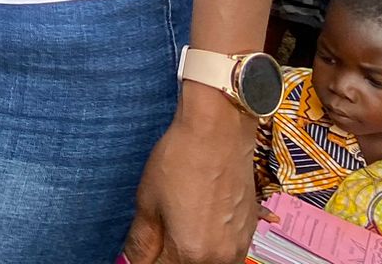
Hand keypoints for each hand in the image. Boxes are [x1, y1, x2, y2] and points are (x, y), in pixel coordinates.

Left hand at [121, 92, 259, 263]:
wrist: (218, 132)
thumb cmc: (181, 160)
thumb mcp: (148, 201)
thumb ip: (142, 241)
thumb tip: (132, 261)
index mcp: (192, 253)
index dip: (146, 261)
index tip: (139, 254)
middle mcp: (221, 257)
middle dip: (167, 258)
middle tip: (154, 240)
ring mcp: (239, 245)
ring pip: (207, 263)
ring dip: (189, 254)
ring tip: (175, 227)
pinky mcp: (250, 230)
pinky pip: (225, 251)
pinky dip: (208, 246)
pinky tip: (196, 223)